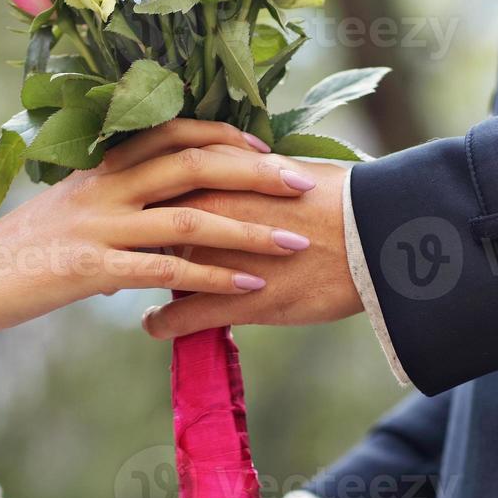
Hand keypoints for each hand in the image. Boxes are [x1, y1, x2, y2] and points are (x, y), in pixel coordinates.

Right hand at [0, 119, 321, 336]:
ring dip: (248, 229)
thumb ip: (111, 211)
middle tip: (304, 184)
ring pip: (189, 217)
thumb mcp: (67, 218)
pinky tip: (249, 289)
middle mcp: (104, 187)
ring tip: (292, 242)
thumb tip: (151, 228)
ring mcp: (97, 226)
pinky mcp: (89, 268)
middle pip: (194, 163)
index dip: (225, 135)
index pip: (173, 132)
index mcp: (99, 167)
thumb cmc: (14, 256)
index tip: (266, 146)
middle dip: (256, 172)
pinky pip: (165, 271)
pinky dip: (213, 279)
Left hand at [137, 148, 362, 339]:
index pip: (157, 185)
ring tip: (130, 285)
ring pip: (155, 273)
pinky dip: (162, 324)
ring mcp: (215, 260)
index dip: (141, 199)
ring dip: (140, 280)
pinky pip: (179, 318)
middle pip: (145, 228)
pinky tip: (155, 325)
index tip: (131, 209)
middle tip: (123, 248)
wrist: (374, 235)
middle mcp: (205, 216)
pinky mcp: (233, 301)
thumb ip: (244, 175)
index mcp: (216, 178)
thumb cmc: (337, 199)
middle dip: (131, 239)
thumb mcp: (282, 174)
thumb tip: (235, 172)